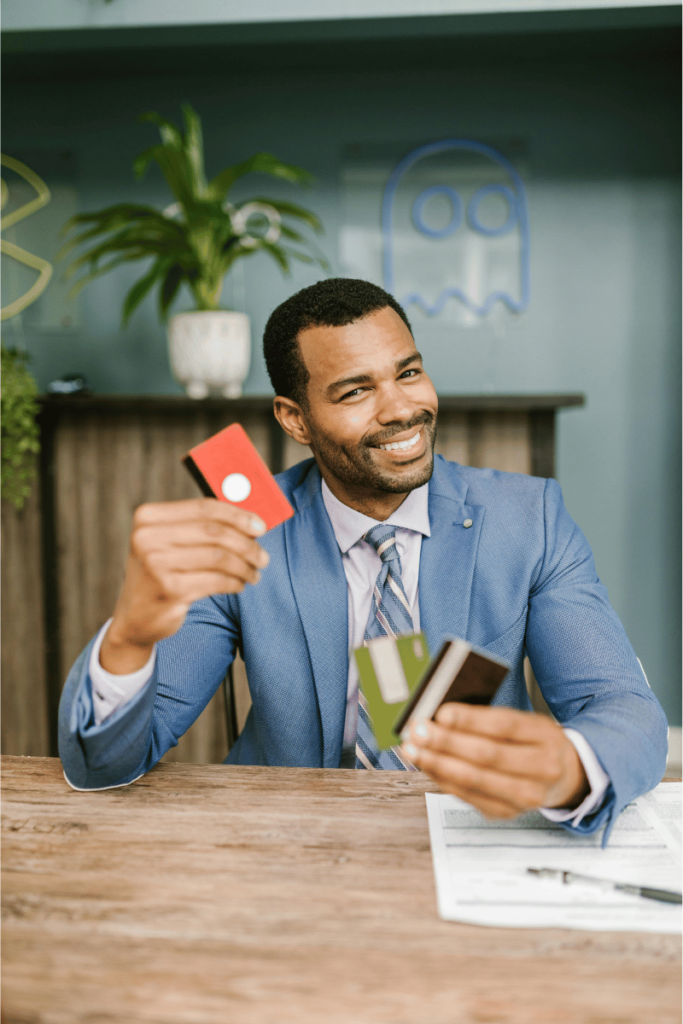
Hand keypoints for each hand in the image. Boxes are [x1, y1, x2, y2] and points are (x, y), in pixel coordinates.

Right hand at [100, 499, 268, 673]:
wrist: (135, 618)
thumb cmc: (162, 573)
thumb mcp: (169, 543)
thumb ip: (201, 526)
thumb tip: (251, 519)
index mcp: (148, 517)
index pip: (204, 507)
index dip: (238, 515)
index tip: (260, 526)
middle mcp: (147, 538)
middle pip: (214, 532)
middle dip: (246, 544)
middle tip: (263, 556)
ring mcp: (156, 564)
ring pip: (219, 557)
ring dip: (244, 566)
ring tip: (253, 573)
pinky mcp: (170, 590)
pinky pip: (217, 580)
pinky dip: (234, 582)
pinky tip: (239, 585)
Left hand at [402, 703, 588, 817]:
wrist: (566, 777)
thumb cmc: (536, 743)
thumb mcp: (525, 722)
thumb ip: (488, 719)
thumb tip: (441, 717)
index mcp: (546, 737)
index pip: (505, 726)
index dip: (470, 720)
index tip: (440, 712)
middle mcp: (541, 768)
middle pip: (487, 755)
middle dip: (445, 742)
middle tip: (417, 731)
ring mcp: (526, 796)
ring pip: (474, 779)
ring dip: (437, 764)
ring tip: (413, 750)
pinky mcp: (507, 812)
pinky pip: (468, 796)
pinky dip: (442, 779)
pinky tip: (427, 766)